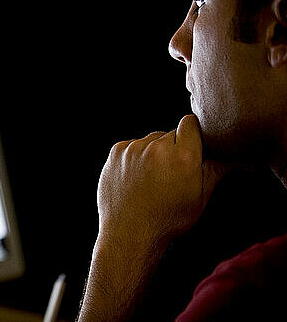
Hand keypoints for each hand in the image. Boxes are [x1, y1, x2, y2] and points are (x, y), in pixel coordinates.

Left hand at [97, 114, 227, 246]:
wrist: (130, 233)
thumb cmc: (168, 218)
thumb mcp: (199, 196)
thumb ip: (217, 169)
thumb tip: (240, 157)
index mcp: (183, 157)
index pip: (190, 124)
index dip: (192, 135)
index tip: (191, 147)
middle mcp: (157, 148)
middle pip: (170, 134)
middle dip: (173, 148)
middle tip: (171, 173)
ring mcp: (134, 148)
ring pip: (150, 140)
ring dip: (153, 152)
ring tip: (152, 179)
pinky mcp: (116, 151)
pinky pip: (131, 146)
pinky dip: (134, 157)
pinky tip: (136, 178)